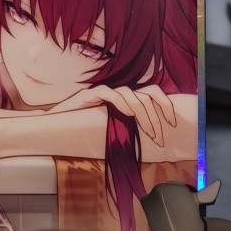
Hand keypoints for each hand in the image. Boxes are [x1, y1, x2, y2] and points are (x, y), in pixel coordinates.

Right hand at [47, 82, 177, 149]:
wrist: (57, 127)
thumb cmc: (86, 131)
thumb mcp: (117, 131)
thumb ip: (133, 130)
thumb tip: (156, 139)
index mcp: (126, 99)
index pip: (152, 93)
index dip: (165, 105)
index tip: (173, 124)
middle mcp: (118, 92)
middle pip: (146, 94)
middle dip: (156, 118)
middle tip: (159, 139)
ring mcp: (104, 92)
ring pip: (131, 95)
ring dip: (143, 116)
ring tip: (148, 133)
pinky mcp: (89, 94)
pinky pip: (109, 93)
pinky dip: (120, 103)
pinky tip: (126, 115)